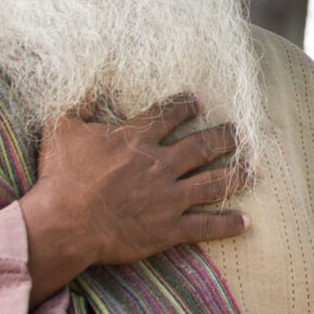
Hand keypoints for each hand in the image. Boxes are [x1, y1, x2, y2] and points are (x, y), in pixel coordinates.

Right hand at [17, 94, 250, 301]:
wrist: (64, 223)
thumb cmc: (60, 176)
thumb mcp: (61, 129)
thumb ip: (79, 105)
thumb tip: (89, 85)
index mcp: (138, 139)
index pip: (170, 115)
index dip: (186, 105)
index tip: (197, 101)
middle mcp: (161, 164)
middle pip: (202, 146)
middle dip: (225, 138)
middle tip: (240, 133)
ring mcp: (169, 197)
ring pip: (213, 182)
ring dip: (236, 175)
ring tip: (253, 170)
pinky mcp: (169, 228)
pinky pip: (206, 225)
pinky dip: (228, 224)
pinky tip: (246, 221)